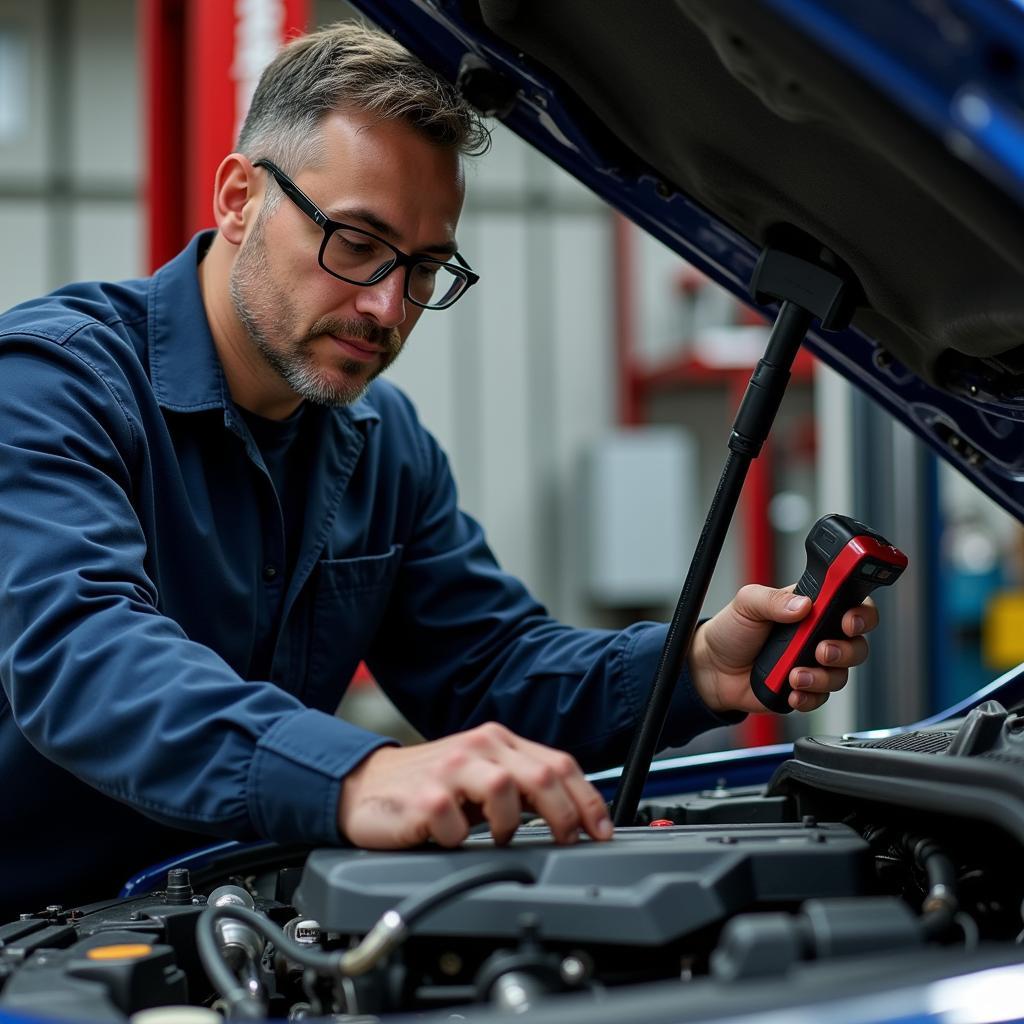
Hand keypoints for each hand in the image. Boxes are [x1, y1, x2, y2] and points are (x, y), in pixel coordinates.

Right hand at [338, 722, 613, 848]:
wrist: (365, 786)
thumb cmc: (428, 785)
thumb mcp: (481, 776)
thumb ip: (520, 786)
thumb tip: (570, 815)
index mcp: (498, 741)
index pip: (559, 764)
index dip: (587, 800)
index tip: (600, 831)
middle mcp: (479, 747)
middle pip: (542, 777)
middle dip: (565, 816)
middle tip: (566, 842)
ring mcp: (451, 769)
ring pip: (506, 790)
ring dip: (510, 825)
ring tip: (497, 837)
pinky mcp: (425, 797)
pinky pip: (459, 825)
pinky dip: (462, 840)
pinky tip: (452, 839)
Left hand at [689, 584, 877, 714]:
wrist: (712, 668)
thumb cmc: (731, 631)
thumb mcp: (747, 604)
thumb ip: (773, 600)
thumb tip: (802, 604)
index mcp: (811, 608)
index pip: (851, 605)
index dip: (860, 613)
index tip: (848, 621)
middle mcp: (818, 636)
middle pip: (857, 644)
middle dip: (846, 650)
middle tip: (821, 651)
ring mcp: (812, 664)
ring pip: (841, 675)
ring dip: (822, 677)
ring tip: (795, 675)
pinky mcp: (804, 689)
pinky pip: (821, 698)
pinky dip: (809, 697)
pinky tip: (791, 691)